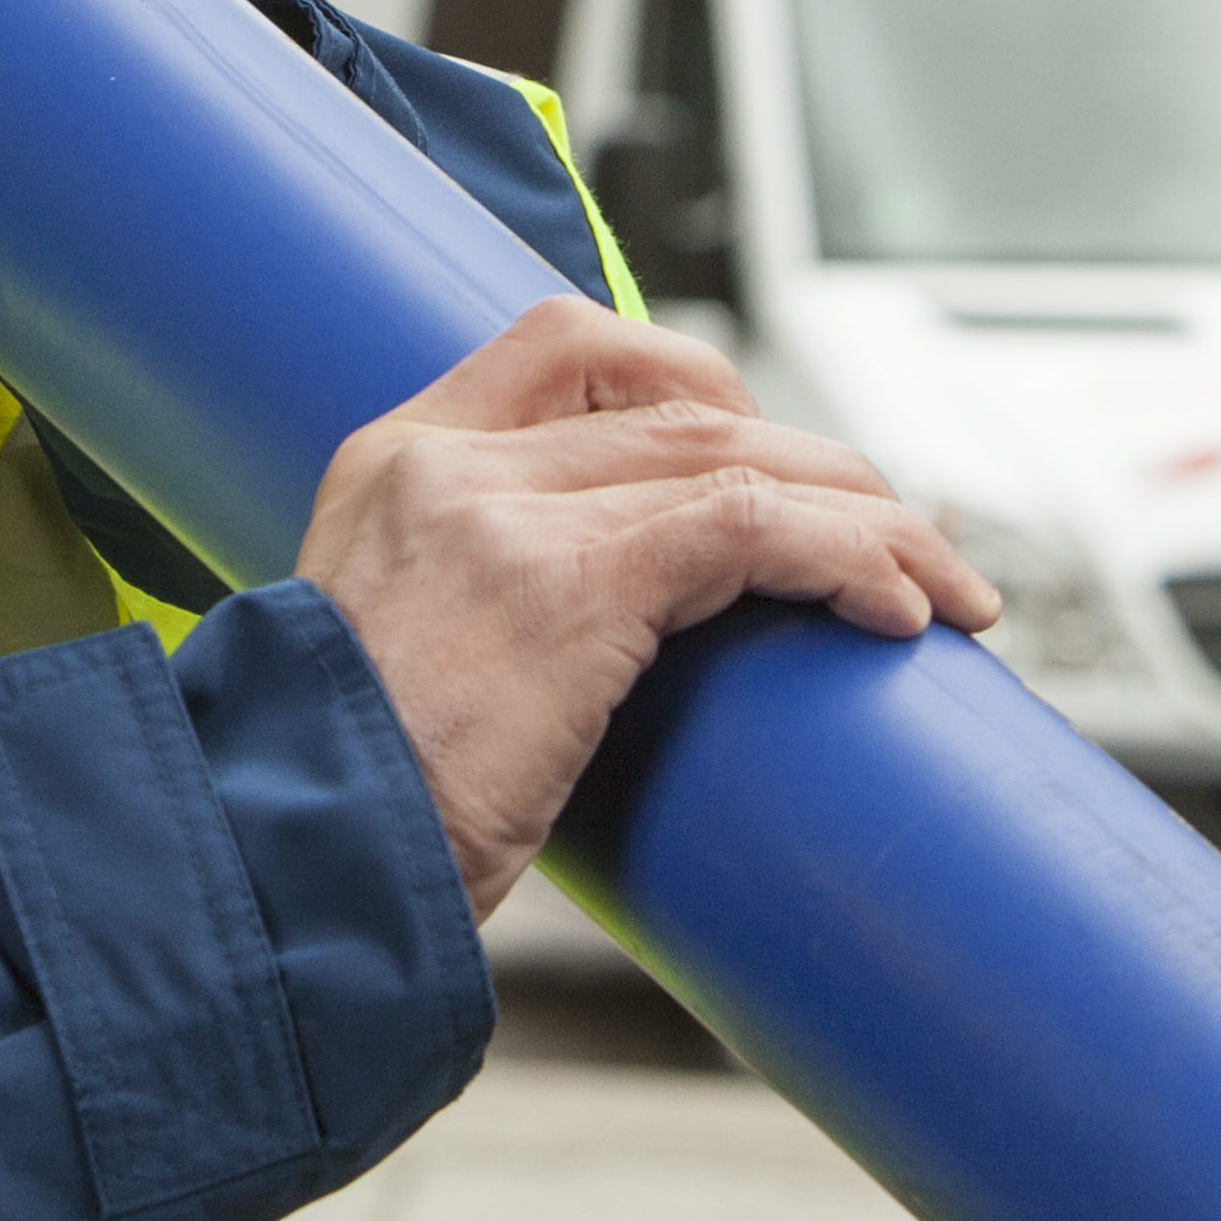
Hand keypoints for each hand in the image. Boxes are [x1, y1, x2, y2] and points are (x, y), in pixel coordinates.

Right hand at [294, 300, 997, 917]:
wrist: (281, 875)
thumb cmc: (333, 817)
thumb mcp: (385, 671)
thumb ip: (467, 615)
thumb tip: (585, 665)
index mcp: (391, 460)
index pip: (564, 345)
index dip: (691, 379)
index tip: (766, 451)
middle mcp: (445, 460)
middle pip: (681, 405)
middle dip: (814, 467)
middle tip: (895, 544)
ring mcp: (503, 512)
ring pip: (736, 458)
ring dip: (864, 519)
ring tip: (939, 586)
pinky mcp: (568, 583)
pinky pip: (749, 528)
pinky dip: (846, 558)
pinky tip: (898, 610)